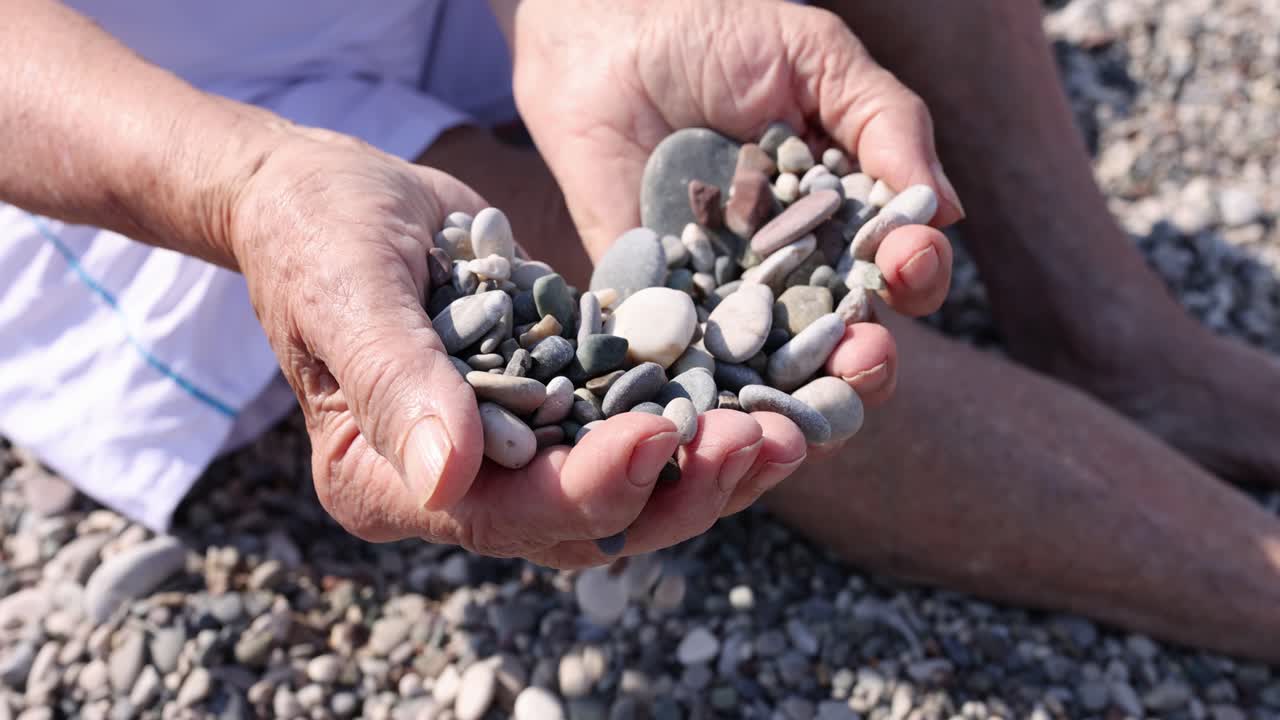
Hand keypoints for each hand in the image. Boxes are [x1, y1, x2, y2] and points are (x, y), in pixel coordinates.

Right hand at [225, 127, 779, 566]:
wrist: (331, 191)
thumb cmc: (316, 231)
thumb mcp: (346, 289)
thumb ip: (397, 382)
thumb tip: (448, 479)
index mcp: (388, 484)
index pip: (504, 512)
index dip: (593, 483)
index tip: (667, 430)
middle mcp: (458, 490)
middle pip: (584, 521)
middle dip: (682, 489)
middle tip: (766, 439)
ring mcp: (512, 454)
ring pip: (629, 494)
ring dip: (710, 469)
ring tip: (790, 427)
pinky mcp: (557, 408)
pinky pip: (636, 430)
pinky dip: (702, 420)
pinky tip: (766, 393)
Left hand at [501, 0, 959, 503]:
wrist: (606, 30)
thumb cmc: (721, 33)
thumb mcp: (820, 60)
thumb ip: (886, 126)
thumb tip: (947, 212)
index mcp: (841, 218)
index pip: (894, 270)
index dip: (912, 277)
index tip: (907, 263)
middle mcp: (789, 269)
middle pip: (840, 341)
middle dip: (863, 361)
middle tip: (865, 360)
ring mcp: (722, 294)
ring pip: (769, 370)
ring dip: (791, 400)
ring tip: (802, 413)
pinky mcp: (654, 306)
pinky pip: (684, 361)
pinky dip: (703, 394)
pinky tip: (715, 412)